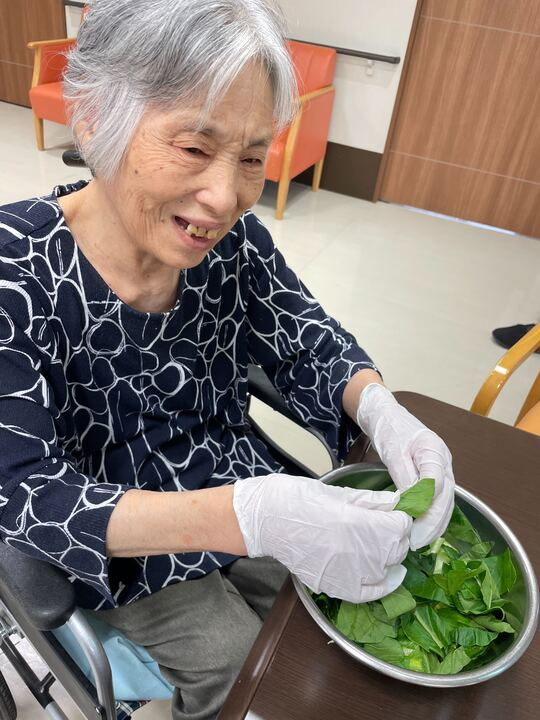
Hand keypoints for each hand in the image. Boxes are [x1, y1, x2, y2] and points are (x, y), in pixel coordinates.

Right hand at [232, 473, 411, 602]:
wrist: (266, 519)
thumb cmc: (298, 498)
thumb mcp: (340, 492)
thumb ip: (373, 501)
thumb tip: (399, 503)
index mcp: (358, 524)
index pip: (401, 527)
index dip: (402, 517)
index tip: (397, 511)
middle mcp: (357, 554)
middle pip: (397, 549)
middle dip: (397, 535)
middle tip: (386, 523)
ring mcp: (346, 574)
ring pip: (387, 570)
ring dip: (389, 556)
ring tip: (381, 544)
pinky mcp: (334, 586)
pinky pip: (369, 593)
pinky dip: (382, 585)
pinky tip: (385, 574)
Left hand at [356, 383, 454, 549]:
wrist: (387, 415)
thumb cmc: (390, 429)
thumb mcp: (393, 451)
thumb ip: (404, 475)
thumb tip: (412, 501)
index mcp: (434, 450)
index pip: (437, 483)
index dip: (428, 506)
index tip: (414, 523)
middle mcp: (444, 460)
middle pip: (446, 496)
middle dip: (433, 522)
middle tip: (417, 541)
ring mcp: (442, 467)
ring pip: (445, 500)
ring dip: (435, 522)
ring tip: (420, 540)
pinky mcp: (435, 474)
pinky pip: (439, 498)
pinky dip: (433, 514)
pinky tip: (423, 528)